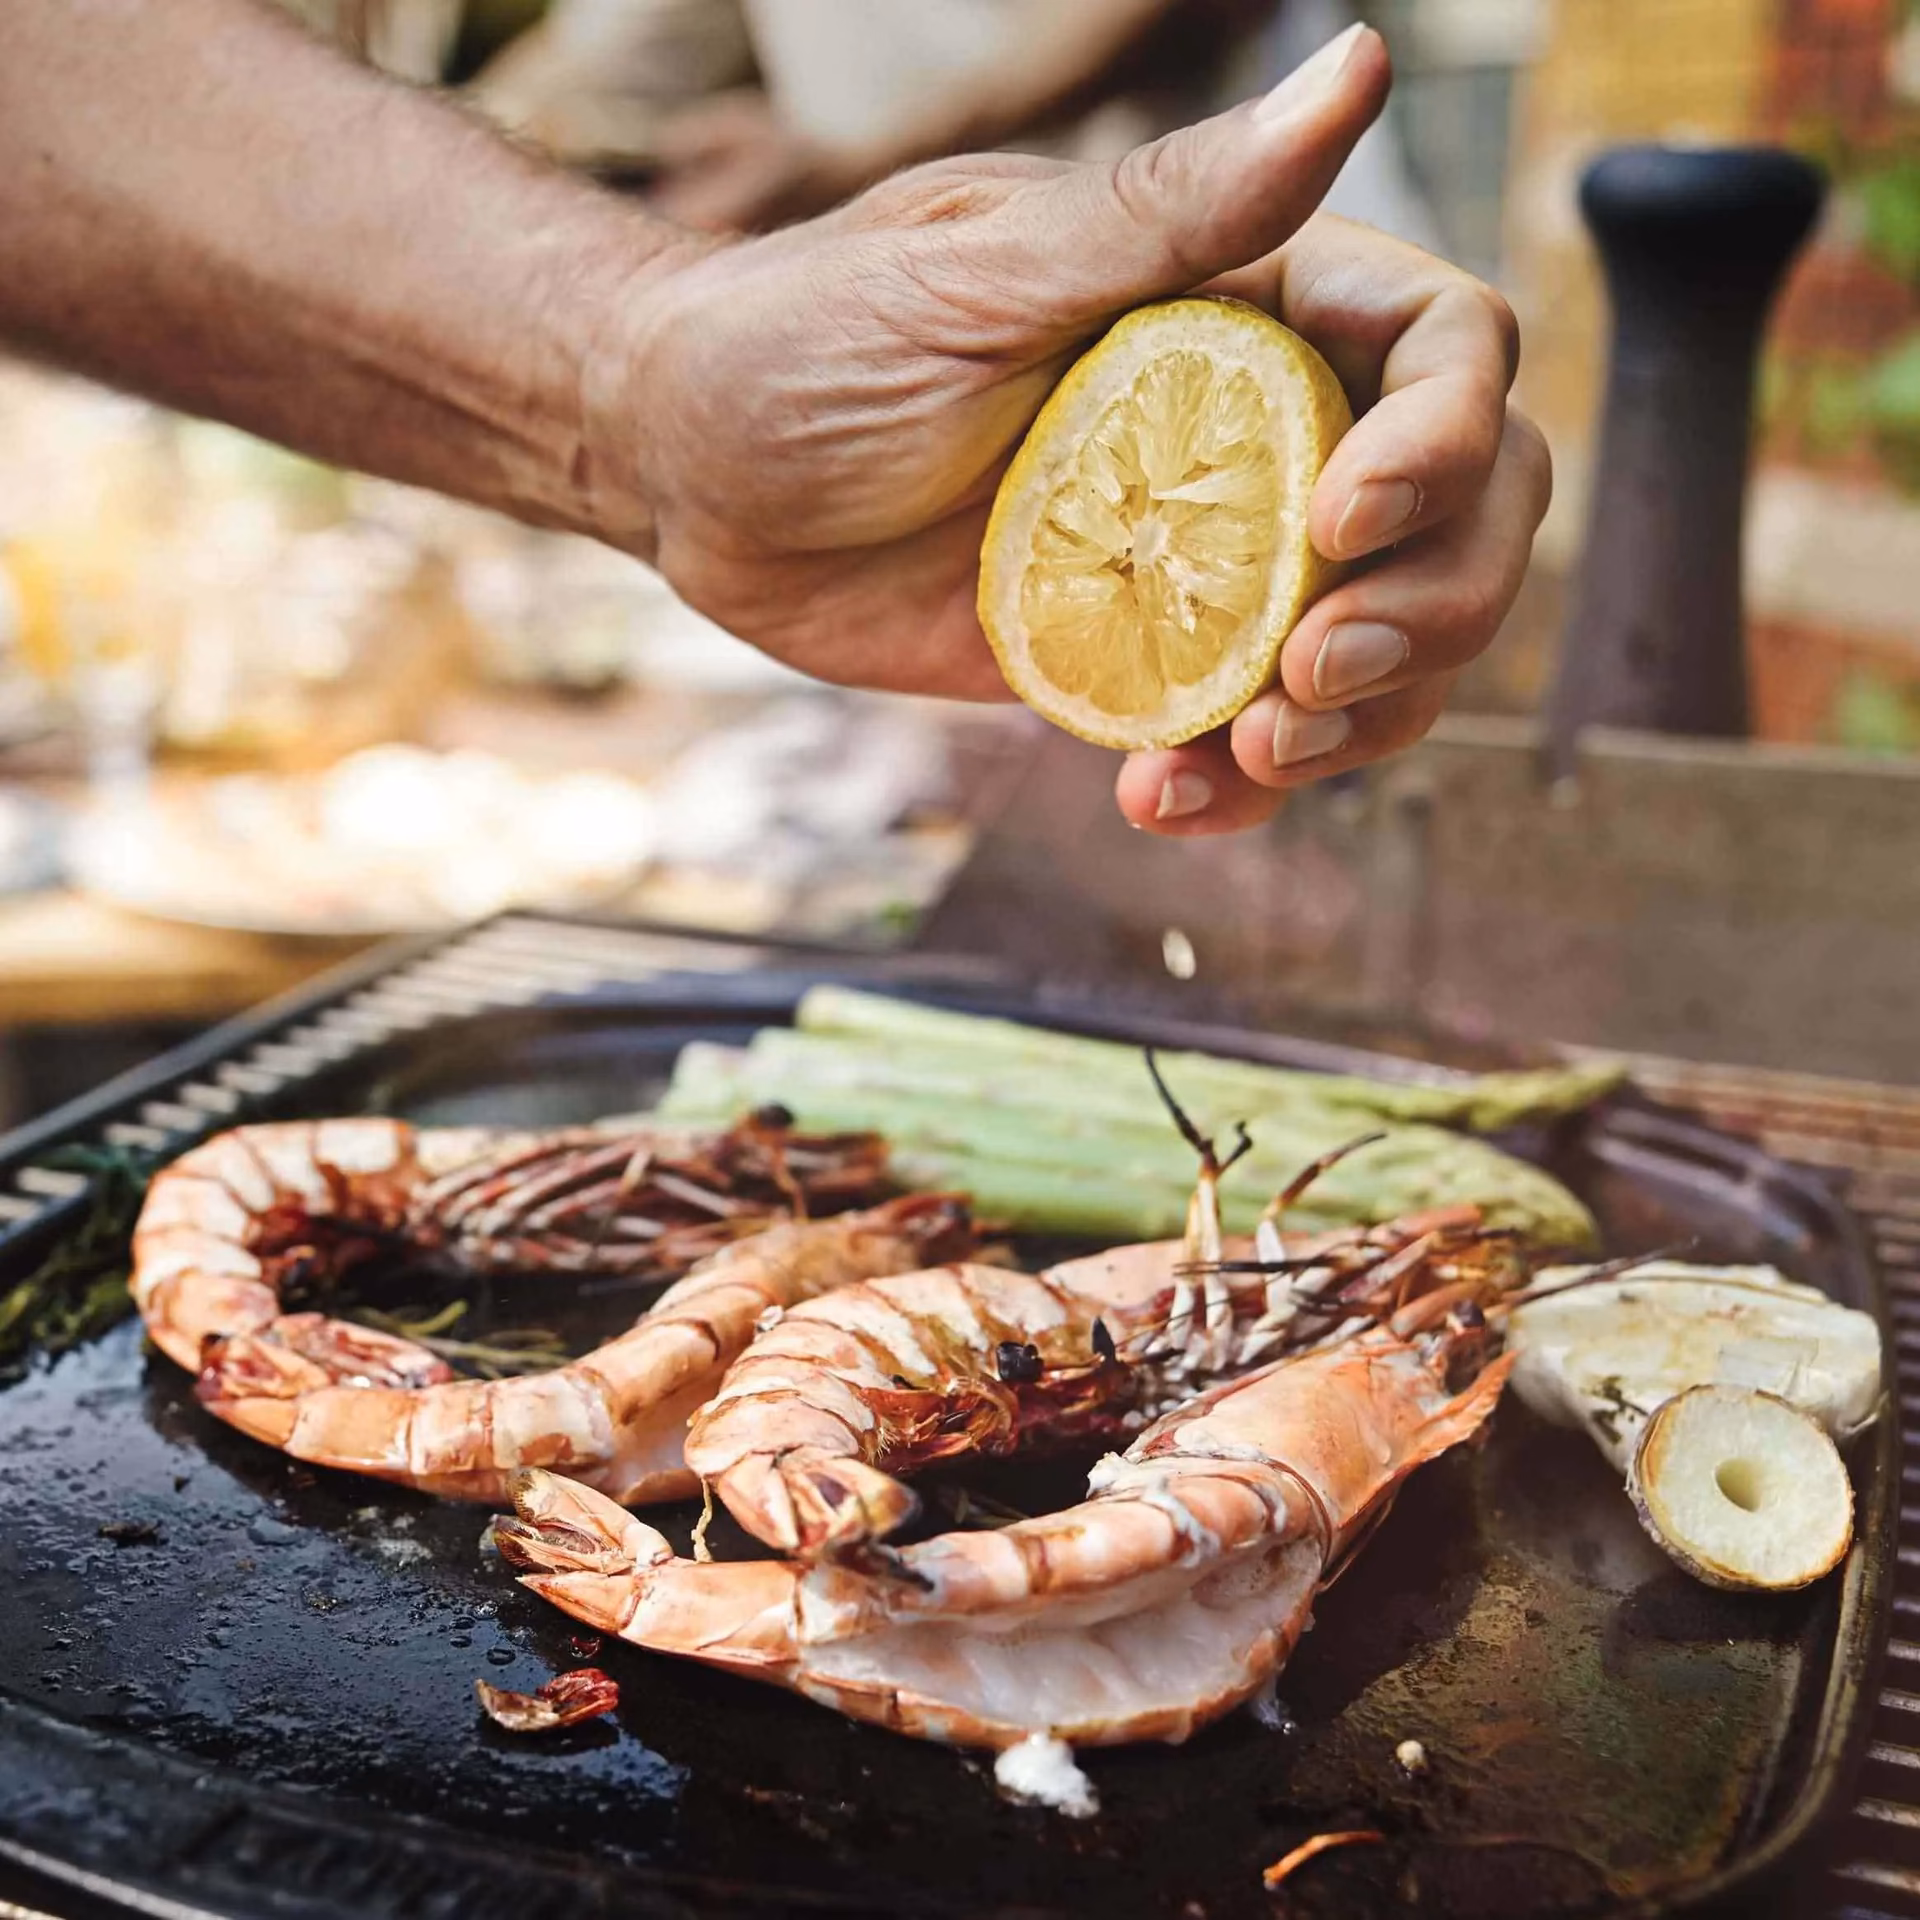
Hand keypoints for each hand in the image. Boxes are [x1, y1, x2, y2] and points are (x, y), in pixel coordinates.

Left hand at [591, 25, 1548, 834]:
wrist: (695, 477)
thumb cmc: (811, 340)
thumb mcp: (984, 272)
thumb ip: (1175, 212)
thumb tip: (1360, 69)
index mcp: (1247, 308)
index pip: (1445, 355)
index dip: (1444, 443)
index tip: (1340, 520)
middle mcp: (1255, 434)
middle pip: (1460, 520)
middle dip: (1429, 611)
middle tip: (1309, 677)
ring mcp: (1206, 563)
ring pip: (1379, 648)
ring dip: (1354, 726)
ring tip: (1248, 756)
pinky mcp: (1140, 664)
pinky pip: (1242, 737)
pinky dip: (1234, 789)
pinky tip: (1156, 800)